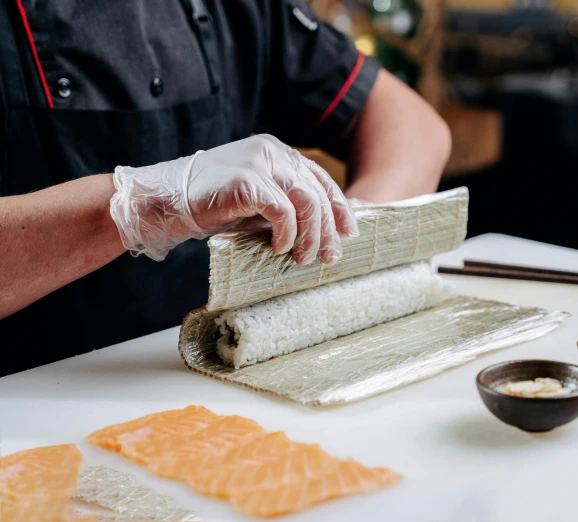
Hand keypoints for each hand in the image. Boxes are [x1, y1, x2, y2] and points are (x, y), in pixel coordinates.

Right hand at [110, 135, 357, 263]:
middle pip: (316, 191)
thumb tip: (321, 229)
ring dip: (311, 235)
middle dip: (328, 229)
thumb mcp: (256, 202)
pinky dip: (286, 233)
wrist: (164, 202)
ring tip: (304, 258)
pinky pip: (282, 211)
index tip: (348, 231)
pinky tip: (280, 248)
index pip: (319, 177)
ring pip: (305, 200)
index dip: (338, 206)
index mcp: (275, 151)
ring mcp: (258, 163)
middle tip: (330, 257)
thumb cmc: (210, 205)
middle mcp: (270, 151)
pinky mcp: (246, 181)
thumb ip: (284, 204)